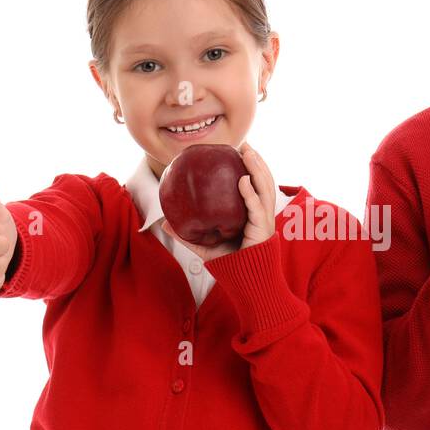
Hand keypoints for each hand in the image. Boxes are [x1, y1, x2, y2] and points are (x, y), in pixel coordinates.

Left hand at [162, 141, 276, 260]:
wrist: (247, 284)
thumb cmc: (231, 265)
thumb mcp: (206, 247)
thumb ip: (189, 235)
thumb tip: (163, 224)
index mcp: (253, 214)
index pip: (254, 186)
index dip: (250, 168)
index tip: (239, 151)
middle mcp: (262, 214)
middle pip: (264, 181)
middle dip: (256, 161)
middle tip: (244, 144)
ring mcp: (265, 221)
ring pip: (265, 189)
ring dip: (257, 169)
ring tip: (247, 153)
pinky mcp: (263, 230)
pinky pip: (258, 208)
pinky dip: (251, 193)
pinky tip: (242, 180)